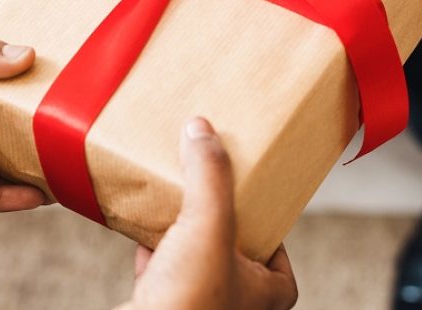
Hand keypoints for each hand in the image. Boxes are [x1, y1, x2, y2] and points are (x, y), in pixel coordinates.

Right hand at [123, 118, 297, 309]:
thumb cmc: (188, 302)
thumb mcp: (209, 224)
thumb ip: (210, 176)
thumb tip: (203, 129)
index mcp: (267, 294)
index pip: (280, 254)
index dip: (267, 224)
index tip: (249, 196)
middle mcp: (236, 305)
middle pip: (233, 251)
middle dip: (217, 221)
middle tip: (208, 190)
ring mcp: (198, 308)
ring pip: (195, 262)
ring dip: (183, 233)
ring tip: (174, 200)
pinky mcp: (163, 309)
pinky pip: (161, 274)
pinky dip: (151, 252)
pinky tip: (141, 229)